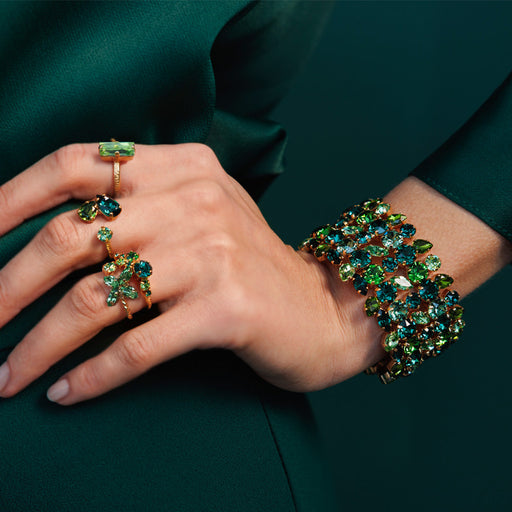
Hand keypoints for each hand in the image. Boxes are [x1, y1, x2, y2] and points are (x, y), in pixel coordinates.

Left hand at [0, 143, 383, 404]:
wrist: (324, 308)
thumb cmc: (248, 265)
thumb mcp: (200, 215)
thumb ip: (140, 209)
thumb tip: (48, 240)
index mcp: (183, 168)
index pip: (79, 163)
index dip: (12, 196)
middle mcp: (197, 201)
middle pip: (73, 236)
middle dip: (8, 286)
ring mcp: (214, 253)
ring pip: (97, 299)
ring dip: (40, 344)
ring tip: (9, 376)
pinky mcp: (227, 307)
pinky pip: (139, 345)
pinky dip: (94, 375)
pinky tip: (67, 393)